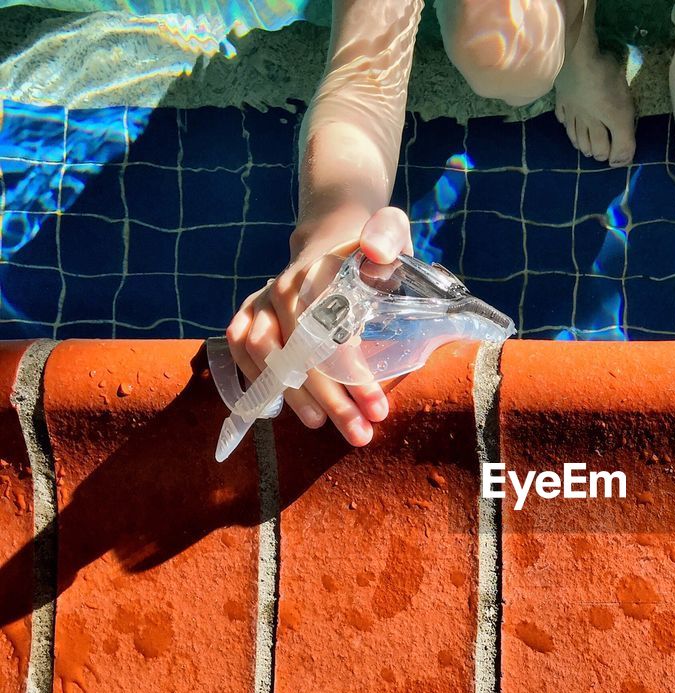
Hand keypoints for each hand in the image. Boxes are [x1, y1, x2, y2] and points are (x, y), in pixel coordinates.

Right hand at [226, 206, 412, 445]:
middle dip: (328, 397)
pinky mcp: (250, 311)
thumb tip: (375, 253)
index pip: (332, 329)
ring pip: (264, 352)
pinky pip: (239, 349)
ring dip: (291, 394)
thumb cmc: (373, 247)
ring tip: (322, 424)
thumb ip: (386, 235)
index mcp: (320, 271)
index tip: (378, 408)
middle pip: (297, 349)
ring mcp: (263, 300)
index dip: (352, 373)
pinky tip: (283, 407)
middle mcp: (285, 286)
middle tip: (359, 433)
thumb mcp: (389, 231)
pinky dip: (257, 378)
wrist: (334, 236)